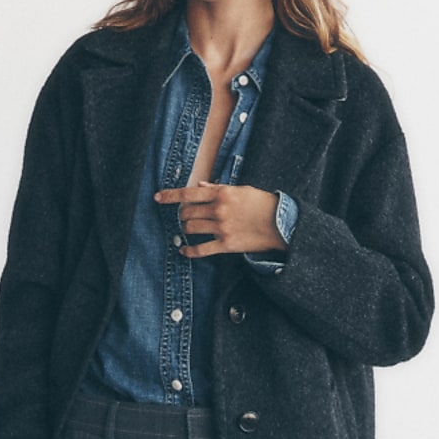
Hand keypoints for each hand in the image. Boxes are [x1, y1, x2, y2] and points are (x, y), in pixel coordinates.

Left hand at [154, 181, 285, 258]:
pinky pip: (201, 249)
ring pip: (190, 228)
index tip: (158, 198)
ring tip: (187, 229)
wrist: (280, 223)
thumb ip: (218, 189)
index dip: (170, 196)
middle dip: (181, 214)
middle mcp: (218, 210)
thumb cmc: (262, 203)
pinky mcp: (226, 244)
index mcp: (222, 193)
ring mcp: (221, 228)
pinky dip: (189, 250)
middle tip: (183, 216)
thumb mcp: (241, 190)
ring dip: (185, 228)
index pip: (188, 193)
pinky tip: (183, 250)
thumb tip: (200, 187)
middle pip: (187, 212)